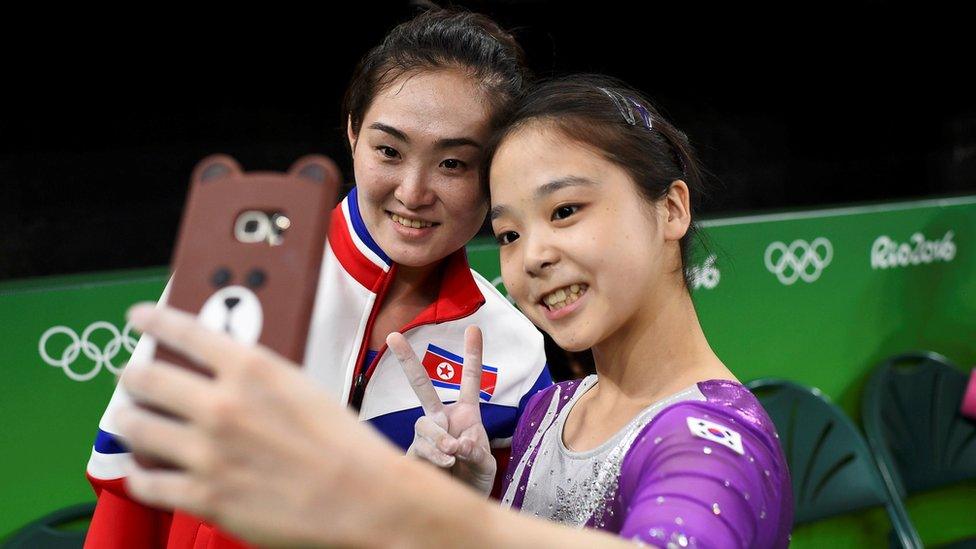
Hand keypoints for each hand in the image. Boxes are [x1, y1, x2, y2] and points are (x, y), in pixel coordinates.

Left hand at [115, 303, 406, 546]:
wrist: (364, 497)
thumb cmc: (343, 443)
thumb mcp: (302, 387)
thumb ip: (257, 377)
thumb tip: (224, 374)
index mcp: (252, 370)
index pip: (185, 331)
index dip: (153, 320)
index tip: (138, 318)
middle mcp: (222, 406)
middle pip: (145, 378)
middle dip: (132, 376)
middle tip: (132, 378)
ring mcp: (208, 453)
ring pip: (134, 427)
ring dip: (126, 421)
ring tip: (128, 421)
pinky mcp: (204, 497)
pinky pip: (147, 482)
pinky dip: (140, 474)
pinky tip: (144, 470)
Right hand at [387, 326, 495, 495]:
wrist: (460, 504)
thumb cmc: (475, 477)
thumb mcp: (486, 463)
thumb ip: (477, 451)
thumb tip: (457, 444)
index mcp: (465, 413)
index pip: (469, 381)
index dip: (472, 355)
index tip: (474, 327)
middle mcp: (442, 419)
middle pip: (421, 386)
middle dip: (407, 360)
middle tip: (393, 335)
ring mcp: (426, 436)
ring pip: (424, 424)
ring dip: (438, 437)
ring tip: (452, 455)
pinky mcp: (414, 454)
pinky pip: (419, 448)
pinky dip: (434, 455)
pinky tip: (446, 465)